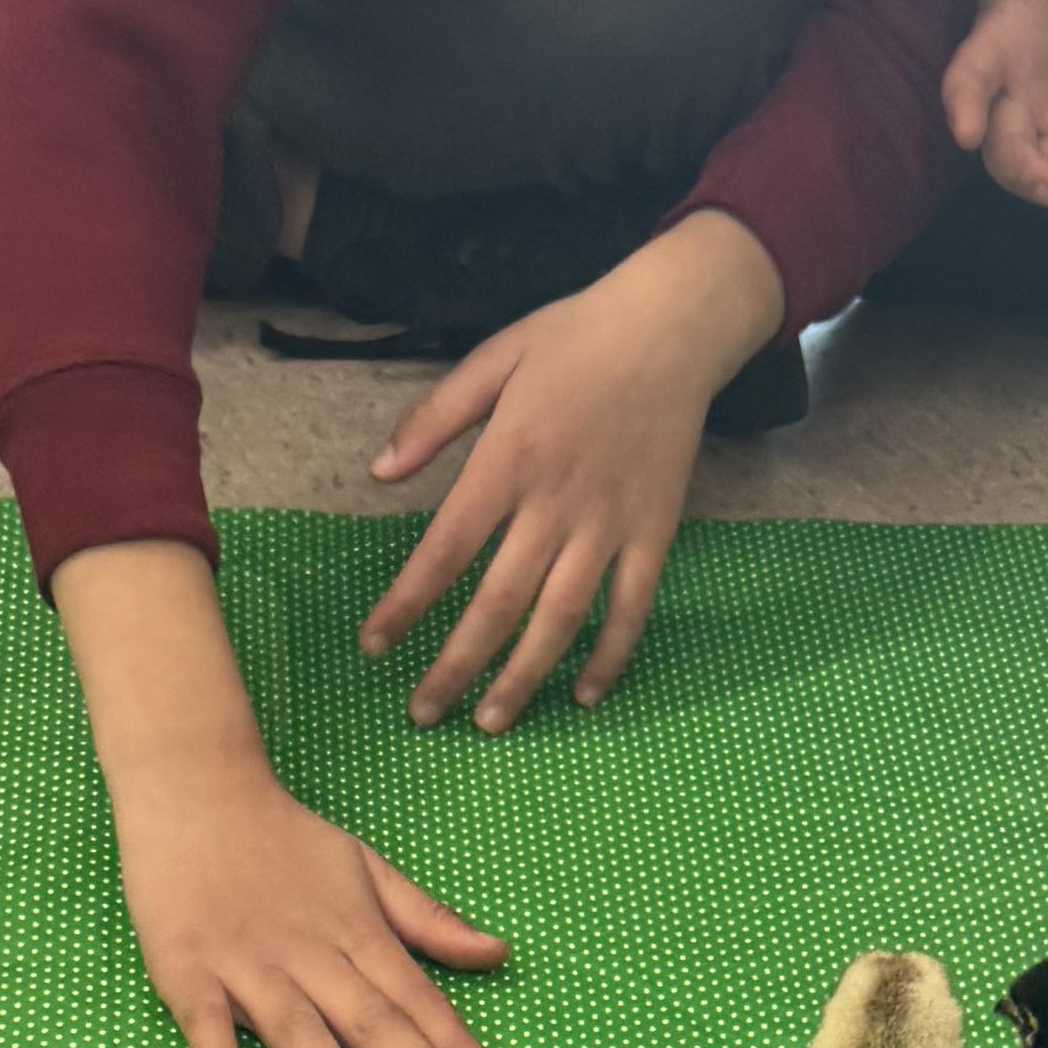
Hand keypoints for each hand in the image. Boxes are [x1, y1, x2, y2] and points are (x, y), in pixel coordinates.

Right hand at [53, 536, 502, 1047]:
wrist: (195, 789)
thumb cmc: (284, 838)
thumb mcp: (367, 867)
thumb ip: (429, 919)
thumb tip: (497, 954)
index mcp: (354, 930)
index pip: (415, 996)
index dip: (454, 1042)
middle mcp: (307, 953)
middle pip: (371, 1021)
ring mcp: (245, 964)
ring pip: (299, 1032)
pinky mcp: (186, 970)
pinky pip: (205, 1024)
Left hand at [357, 211, 787, 728]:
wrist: (673, 325)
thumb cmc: (576, 337)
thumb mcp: (493, 358)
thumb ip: (434, 420)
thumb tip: (379, 474)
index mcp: (508, 459)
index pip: (444, 549)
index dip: (406, 603)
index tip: (374, 645)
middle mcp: (556, 502)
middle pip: (498, 603)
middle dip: (456, 665)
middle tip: (423, 713)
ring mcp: (610, 523)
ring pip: (561, 618)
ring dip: (523, 677)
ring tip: (490, 722)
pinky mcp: (654, 531)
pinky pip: (631, 608)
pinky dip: (609, 656)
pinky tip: (582, 694)